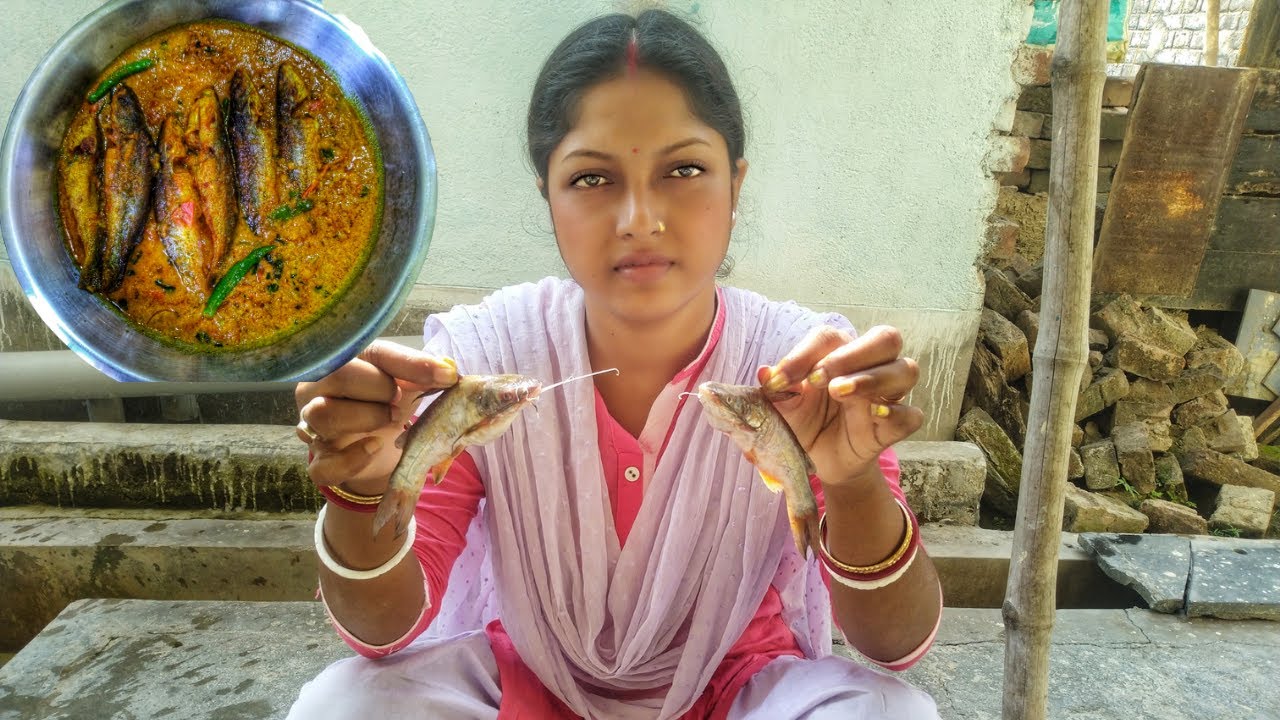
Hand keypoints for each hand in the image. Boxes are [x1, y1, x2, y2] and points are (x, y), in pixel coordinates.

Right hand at [294, 340, 457, 494]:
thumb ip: (424, 374)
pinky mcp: (320, 461)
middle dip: (381, 388)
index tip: (445, 376)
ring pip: (323, 414)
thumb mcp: (406, 383)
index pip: (372, 351)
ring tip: (389, 420)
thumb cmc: (386, 402)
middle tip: (399, 401)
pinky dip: (352, 460)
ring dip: (366, 418)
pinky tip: (375, 448)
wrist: (376, 446)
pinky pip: (323, 464)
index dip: (410, 363)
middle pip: (340, 376)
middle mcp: (318, 388)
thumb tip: (448, 369)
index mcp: (343, 360)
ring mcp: (313, 426)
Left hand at [760, 325, 922, 487]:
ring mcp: (887, 395)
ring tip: (840, 392)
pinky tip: (875, 415)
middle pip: (885, 339)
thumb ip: (776, 391)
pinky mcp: (895, 426)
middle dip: (853, 354)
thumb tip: (765, 374)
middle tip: (819, 378)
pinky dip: (896, 412)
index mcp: (838, 353)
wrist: (817, 461)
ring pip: (905, 370)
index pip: (829, 338)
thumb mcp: (783, 408)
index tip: (777, 382)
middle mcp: (869, 366)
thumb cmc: (802, 421)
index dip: (803, 355)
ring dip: (872, 378)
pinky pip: (911, 414)